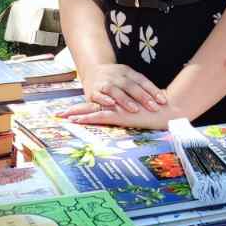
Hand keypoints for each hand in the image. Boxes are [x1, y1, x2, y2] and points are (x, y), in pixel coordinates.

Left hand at [59, 99, 179, 130]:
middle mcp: (115, 105)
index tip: (71, 112)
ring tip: (62, 116)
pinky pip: (99, 116)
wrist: (167, 111)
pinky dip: (86, 118)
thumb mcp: (141, 116)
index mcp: (119, 106)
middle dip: (75, 110)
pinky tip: (75, 120)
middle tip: (59, 114)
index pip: (98, 106)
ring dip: (76, 113)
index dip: (84, 109)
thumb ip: (132, 116)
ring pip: (91, 110)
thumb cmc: (156, 115)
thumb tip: (128, 120)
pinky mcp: (119, 115)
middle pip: (91, 106)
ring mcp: (116, 109)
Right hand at [80, 62, 167, 113]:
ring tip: (135, 109)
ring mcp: (103, 82)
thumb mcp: (128, 77)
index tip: (163, 101)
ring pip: (115, 90)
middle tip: (154, 108)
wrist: (91, 70)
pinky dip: (104, 99)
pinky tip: (111, 104)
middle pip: (130, 85)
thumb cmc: (115, 79)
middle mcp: (115, 75)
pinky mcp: (92, 91)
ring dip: (125, 100)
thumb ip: (141, 87)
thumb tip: (162, 99)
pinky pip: (98, 95)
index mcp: (127, 72)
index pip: (142, 80)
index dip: (152, 90)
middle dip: (142, 97)